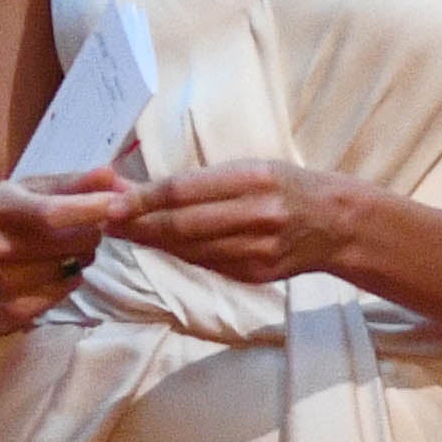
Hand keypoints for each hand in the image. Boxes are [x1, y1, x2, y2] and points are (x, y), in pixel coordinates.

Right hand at [0, 173, 128, 338]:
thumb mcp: (21, 190)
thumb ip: (72, 183)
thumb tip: (114, 176)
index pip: (55, 211)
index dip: (95, 208)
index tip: (120, 202)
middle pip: (74, 241)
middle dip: (90, 232)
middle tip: (82, 227)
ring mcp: (1, 283)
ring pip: (72, 269)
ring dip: (79, 258)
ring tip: (61, 250)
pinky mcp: (8, 314)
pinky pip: (61, 294)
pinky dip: (64, 282)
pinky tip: (47, 272)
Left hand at [113, 159, 379, 291]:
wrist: (335, 224)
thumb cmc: (287, 186)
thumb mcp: (251, 168)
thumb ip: (201, 181)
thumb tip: (141, 188)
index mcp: (254, 179)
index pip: (185, 191)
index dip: (144, 200)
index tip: (112, 203)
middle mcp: (256, 216)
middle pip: (182, 224)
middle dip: (138, 225)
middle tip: (105, 221)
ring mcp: (256, 250)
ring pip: (189, 249)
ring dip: (152, 242)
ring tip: (123, 232)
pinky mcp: (255, 274)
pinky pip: (206, 263)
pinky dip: (178, 254)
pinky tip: (159, 244)